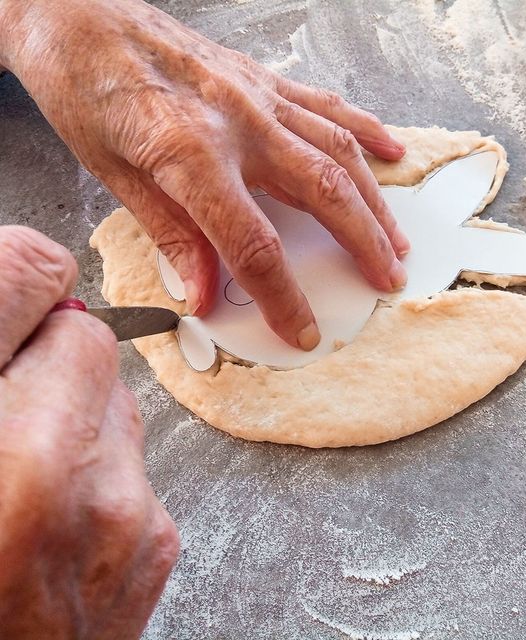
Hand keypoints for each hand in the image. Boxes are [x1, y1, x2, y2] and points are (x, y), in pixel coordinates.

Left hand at [0, 0, 408, 350]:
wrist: (80, 16)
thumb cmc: (86, 90)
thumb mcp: (116, 177)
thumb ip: (173, 237)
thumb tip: (204, 294)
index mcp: (192, 154)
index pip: (254, 244)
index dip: (283, 296)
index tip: (302, 328)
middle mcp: (238, 123)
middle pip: (322, 193)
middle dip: (362, 244)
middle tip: (387, 279)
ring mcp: (257, 97)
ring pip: (338, 151)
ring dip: (373, 201)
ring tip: (395, 239)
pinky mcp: (263, 80)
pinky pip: (328, 106)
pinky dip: (366, 132)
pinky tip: (390, 155)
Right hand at [0, 226, 178, 638]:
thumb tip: (23, 293)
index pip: (27, 276)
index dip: (18, 281)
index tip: (16, 295)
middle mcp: (49, 466)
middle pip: (88, 341)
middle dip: (50, 358)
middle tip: (11, 403)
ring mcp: (117, 509)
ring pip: (118, 405)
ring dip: (77, 422)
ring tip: (25, 482)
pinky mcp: (156, 543)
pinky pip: (138, 465)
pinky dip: (102, 476)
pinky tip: (56, 525)